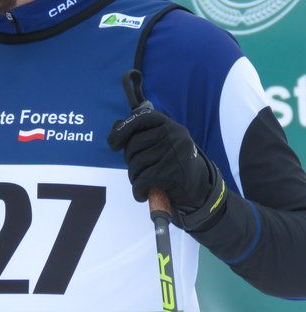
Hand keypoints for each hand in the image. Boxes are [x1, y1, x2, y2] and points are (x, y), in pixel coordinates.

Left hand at [107, 108, 225, 229]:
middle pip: (134, 144)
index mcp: (169, 125)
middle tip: (137, 170)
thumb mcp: (160, 144)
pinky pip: (143, 180)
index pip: (140, 118)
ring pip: (137, 163)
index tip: (112, 144)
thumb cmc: (173, 164)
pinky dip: (138, 190)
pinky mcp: (174, 173)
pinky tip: (142, 193)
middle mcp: (174, 134)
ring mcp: (176, 152)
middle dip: (129, 160)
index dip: (122, 130)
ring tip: (142, 182)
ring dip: (134, 177)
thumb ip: (140, 134)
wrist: (200, 190)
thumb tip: (116, 126)